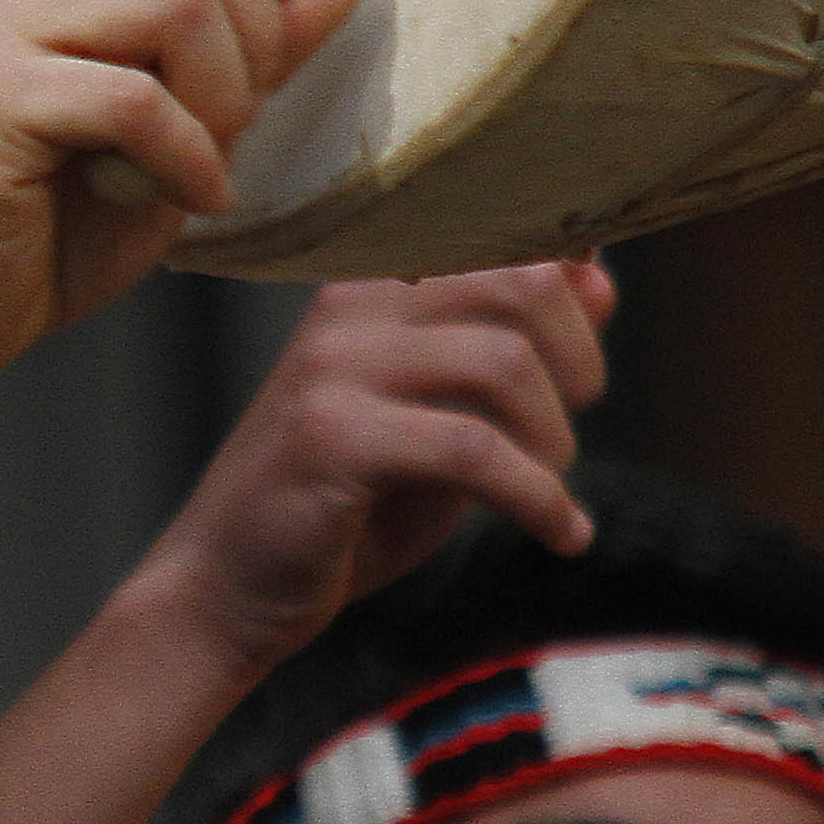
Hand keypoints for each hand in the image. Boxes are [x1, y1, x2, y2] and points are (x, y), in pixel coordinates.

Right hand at [0, 0, 358, 397]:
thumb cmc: (49, 225)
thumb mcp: (180, 126)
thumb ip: (250, 51)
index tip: (266, 3)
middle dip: (255, 28)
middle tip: (234, 117)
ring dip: (223, 95)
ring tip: (200, 163)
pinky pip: (136, 97)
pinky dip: (187, 157)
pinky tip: (180, 197)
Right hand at [140, 266, 611, 677]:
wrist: (225, 587)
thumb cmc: (340, 504)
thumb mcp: (442, 417)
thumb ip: (511, 346)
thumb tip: (598, 274)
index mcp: (373, 286)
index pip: (506, 236)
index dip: (573, 295)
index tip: (586, 365)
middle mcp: (350, 306)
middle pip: (519, 284)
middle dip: (577, 362)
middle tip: (567, 433)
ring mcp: (334, 367)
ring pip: (503, 362)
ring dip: (553, 439)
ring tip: (548, 489)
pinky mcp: (332, 438)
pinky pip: (474, 449)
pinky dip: (539, 498)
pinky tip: (561, 532)